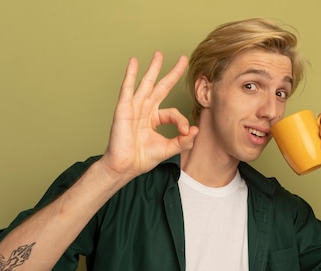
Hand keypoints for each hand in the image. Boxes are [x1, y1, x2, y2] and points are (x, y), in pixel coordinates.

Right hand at [101, 52, 198, 179]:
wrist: (125, 166)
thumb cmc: (141, 159)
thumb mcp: (167, 149)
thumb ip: (182, 141)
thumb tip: (196, 130)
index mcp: (154, 119)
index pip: (172, 112)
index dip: (181, 121)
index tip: (185, 132)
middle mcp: (145, 110)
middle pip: (161, 87)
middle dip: (172, 73)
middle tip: (183, 59)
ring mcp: (134, 107)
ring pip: (146, 84)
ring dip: (153, 68)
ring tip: (159, 54)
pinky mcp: (124, 108)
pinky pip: (128, 88)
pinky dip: (130, 74)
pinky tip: (134, 62)